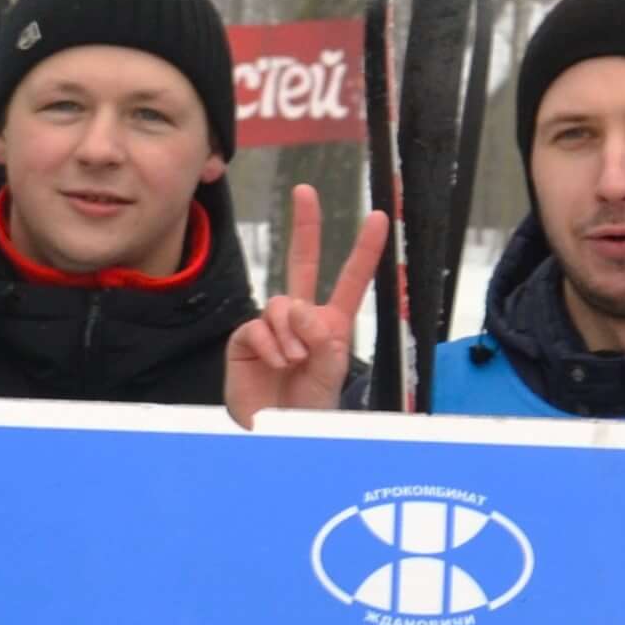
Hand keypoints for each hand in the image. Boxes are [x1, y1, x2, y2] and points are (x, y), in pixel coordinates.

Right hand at [224, 185, 392, 426]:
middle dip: (305, 226)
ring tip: (295, 361)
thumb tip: (300, 310)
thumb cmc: (308, 408)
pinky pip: (257, 326)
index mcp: (331, 325)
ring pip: (280, 304)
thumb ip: (324, 340)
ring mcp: (272, 328)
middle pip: (301, 263)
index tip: (379, 217)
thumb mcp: (331, 374)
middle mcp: (301, 320)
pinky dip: (271, 344)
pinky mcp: (245, 339)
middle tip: (306, 192)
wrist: (275, 432)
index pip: (350, 281)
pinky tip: (277, 363)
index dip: (365, 250)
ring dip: (291, 333)